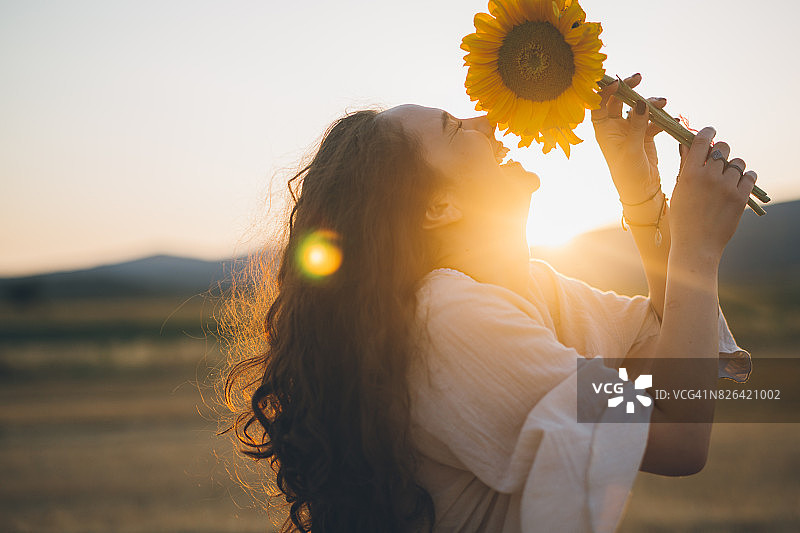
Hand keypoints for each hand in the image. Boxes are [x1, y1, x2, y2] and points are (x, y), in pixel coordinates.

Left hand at [591, 73, 666, 203]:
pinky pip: (653, 121)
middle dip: (628, 89)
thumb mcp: (631, 149)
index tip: (618, 83)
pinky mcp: (645, 135)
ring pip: (638, 109)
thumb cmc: (629, 173)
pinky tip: (671, 119)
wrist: (642, 191)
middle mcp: (615, 127)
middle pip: (618, 101)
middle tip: (638, 78)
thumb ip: (636, 126)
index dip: (605, 92)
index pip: (599, 105)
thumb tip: (640, 103)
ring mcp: (630, 130)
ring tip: (663, 102)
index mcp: (604, 130)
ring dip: (650, 104)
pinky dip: (662, 118)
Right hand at [669, 127, 756, 258]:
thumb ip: (685, 165)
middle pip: (723, 147)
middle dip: (721, 151)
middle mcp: (709, 177)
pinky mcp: (740, 197)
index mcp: (690, 173)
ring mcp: (727, 187)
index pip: (702, 140)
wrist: (696, 245)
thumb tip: (688, 143)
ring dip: (733, 166)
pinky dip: (745, 177)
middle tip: (718, 160)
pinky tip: (738, 183)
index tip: (710, 131)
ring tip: (727, 177)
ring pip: (738, 162)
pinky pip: (750, 175)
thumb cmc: (683, 218)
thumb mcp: (679, 190)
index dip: (707, 132)